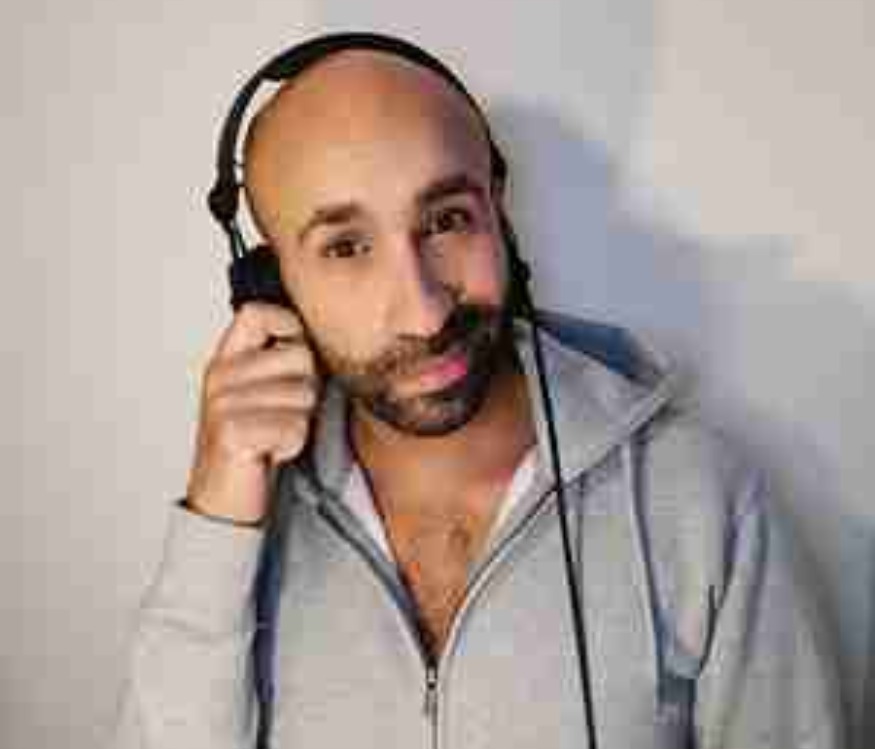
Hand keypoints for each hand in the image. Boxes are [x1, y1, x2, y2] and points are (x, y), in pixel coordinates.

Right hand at [185, 302, 320, 525]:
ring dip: (300, 424)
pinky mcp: (231, 432)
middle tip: (282, 416)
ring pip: (304, 395)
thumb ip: (279, 364)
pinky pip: (295, 427)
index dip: (288, 327)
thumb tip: (324, 338)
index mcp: (225, 361)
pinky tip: (270, 454)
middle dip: (306, 391)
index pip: (257, 313)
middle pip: (299, 356)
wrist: (223, 502)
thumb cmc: (252, 447)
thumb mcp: (261, 396)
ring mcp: (223, 403)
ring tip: (273, 438)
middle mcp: (220, 377)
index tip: (295, 354)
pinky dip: (292, 446)